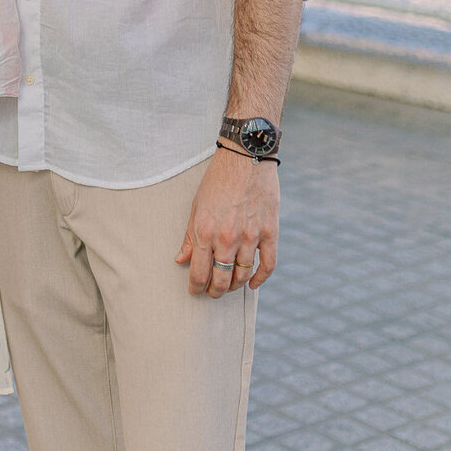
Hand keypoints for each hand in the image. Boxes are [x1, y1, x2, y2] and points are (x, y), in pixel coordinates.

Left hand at [175, 147, 278, 298]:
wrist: (246, 157)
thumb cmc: (218, 180)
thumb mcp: (196, 206)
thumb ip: (189, 236)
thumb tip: (180, 259)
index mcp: (206, 232)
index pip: (199, 274)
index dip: (196, 288)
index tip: (195, 291)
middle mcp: (227, 238)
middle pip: (222, 280)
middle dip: (215, 291)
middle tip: (212, 293)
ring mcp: (250, 237)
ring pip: (243, 276)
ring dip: (235, 286)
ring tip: (229, 286)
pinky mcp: (270, 232)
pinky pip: (267, 265)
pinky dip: (260, 279)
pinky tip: (253, 284)